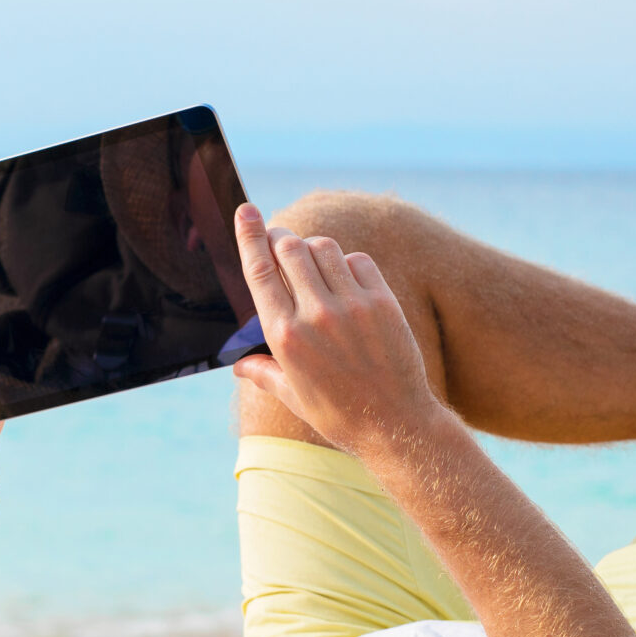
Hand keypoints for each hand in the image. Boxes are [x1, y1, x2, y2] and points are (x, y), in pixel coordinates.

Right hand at [230, 203, 443, 457]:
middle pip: (290, 248)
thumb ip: (263, 373)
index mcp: (284, 336)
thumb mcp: (293, 396)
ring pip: (324, 248)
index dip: (249, 234)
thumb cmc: (339, 415)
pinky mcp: (383, 302)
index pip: (259, 270)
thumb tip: (238, 366)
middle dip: (281, 237)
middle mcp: (315, 315)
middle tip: (280, 239)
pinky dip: (348, 263)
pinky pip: (359, 261)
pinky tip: (348, 281)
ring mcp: (352, 306)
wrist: (396, 426)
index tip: (245, 210)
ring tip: (314, 264)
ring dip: (314, 249)